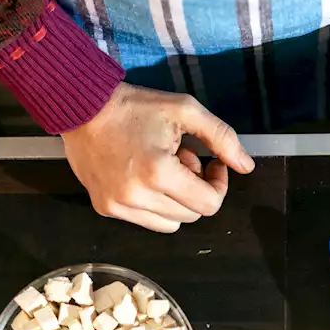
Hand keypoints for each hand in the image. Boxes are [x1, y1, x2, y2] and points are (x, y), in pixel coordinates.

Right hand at [62, 84, 254, 232]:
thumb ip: (222, 137)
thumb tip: (246, 166)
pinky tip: (143, 176)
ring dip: (176, 201)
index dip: (219, 185)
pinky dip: (153, 204)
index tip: (212, 164)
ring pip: (170, 224)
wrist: (82, 107)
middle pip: (191, 215)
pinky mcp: (105, 208)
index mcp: (159, 173)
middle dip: (196, 190)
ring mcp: (118, 206)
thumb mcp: (185, 110)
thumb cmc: (134, 106)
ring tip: (162, 169)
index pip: (209, 204)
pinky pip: (145, 220)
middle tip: (183, 159)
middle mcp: (137, 196)